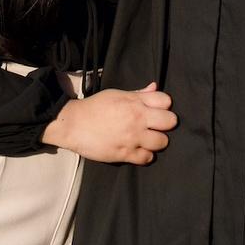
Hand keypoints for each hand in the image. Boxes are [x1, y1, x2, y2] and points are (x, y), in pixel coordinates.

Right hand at [42, 82, 176, 164]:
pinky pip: (147, 158)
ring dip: (157, 141)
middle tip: (156, 126)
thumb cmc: (95, 107)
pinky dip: (145, 155)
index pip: (166, 101)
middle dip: (165, 123)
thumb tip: (154, 86)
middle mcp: (137, 119)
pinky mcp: (125, 154)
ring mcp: (132, 138)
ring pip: (162, 142)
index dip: (164, 106)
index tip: (157, 110)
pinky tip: (138, 150)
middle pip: (170, 121)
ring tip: (147, 139)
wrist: (74, 124)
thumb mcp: (117, 94)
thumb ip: (139, 93)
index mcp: (135, 102)